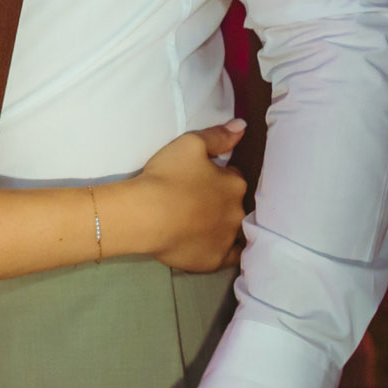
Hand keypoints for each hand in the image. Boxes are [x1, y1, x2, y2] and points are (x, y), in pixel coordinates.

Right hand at [121, 120, 248, 270]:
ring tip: (200, 224)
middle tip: (196, 201)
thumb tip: (243, 126)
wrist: (145, 215)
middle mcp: (237, 212)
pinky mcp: (214, 260)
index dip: (217, 177)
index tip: (201, 179)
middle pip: (233, 205)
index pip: (233, 178)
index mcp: (234, 184)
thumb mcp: (190, 144)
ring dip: (222, 226)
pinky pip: (228, 257)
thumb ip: (218, 136)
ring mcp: (227, 239)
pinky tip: (212, 246)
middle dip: (221, 202)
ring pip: (232, 231)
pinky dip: (223, 250)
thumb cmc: (167, 177)